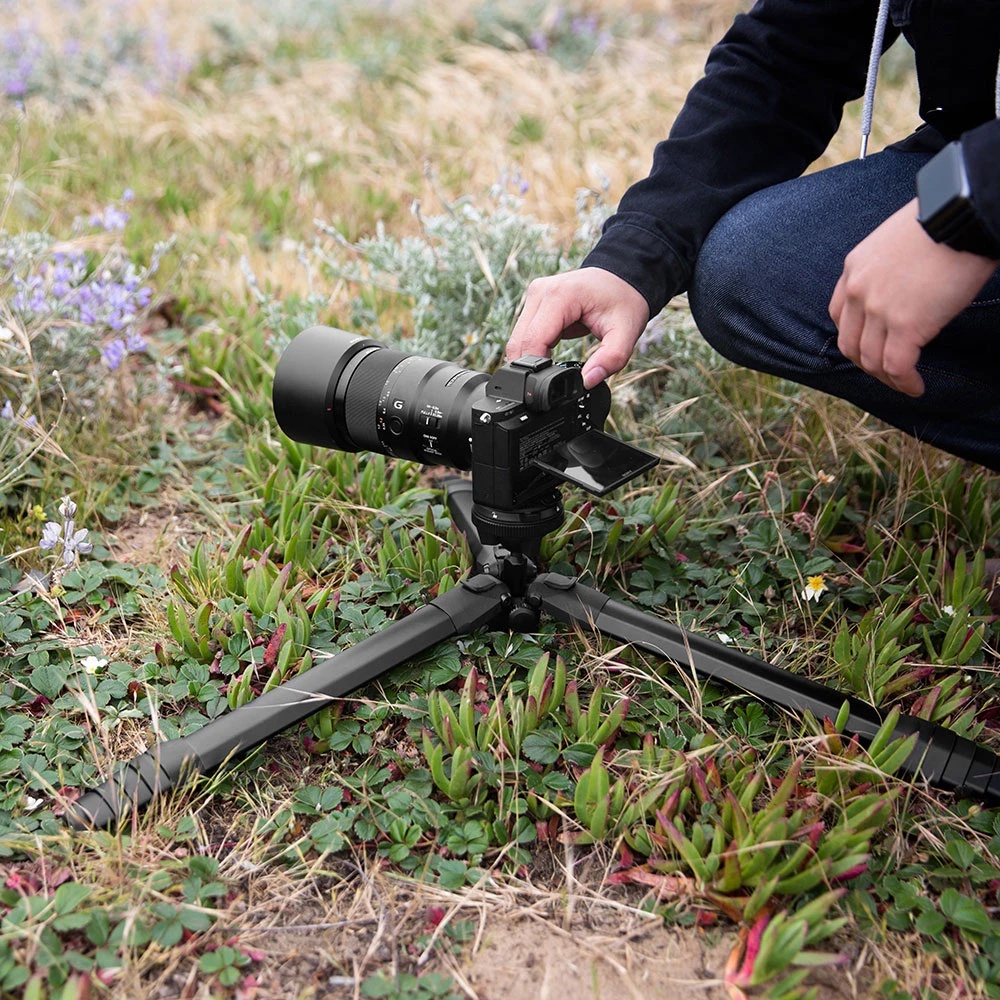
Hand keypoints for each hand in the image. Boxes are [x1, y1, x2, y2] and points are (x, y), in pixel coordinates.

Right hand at [507, 267, 649, 387]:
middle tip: (553, 382)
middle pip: (519, 342)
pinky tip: (550, 355)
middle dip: (531, 368)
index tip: (551, 386)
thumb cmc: (624, 300)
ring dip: (531, 359)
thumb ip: (610, 359)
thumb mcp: (626, 332)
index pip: (533, 340)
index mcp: (560, 296)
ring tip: (554, 367)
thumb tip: (587, 382)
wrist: (621, 276)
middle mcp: (540, 292)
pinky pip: (523, 334)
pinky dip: (533, 350)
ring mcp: (534, 296)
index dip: (537, 369)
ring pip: (517, 340)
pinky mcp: (533, 303)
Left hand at [829, 198, 997, 395]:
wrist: (962, 213)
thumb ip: (886, 270)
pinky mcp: (906, 325)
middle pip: (851, 344)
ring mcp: (878, 310)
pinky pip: (897, 367)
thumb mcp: (895, 241)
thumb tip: (902, 292)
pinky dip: (905, 383)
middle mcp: (858, 291)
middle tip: (888, 373)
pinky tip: (916, 387)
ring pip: (871, 361)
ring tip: (904, 383)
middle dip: (867, 364)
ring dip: (887, 378)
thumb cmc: (942, 221)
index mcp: (853, 269)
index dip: (854, 338)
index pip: (840, 316)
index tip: (870, 348)